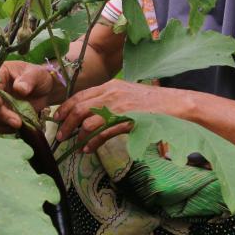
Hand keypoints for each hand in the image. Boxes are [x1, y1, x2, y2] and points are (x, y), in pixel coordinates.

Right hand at [0, 61, 55, 132]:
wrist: (45, 90)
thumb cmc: (39, 78)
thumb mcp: (37, 74)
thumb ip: (28, 80)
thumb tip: (19, 89)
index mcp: (0, 74)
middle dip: (1, 114)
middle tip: (17, 121)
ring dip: (2, 123)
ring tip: (19, 124)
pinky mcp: (0, 115)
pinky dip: (4, 129)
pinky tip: (16, 128)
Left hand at [54, 80, 191, 152]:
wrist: (176, 104)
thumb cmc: (153, 102)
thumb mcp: (127, 96)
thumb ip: (109, 102)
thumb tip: (90, 118)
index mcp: (111, 85)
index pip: (80, 95)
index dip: (65, 107)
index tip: (57, 118)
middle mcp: (111, 93)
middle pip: (79, 107)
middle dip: (65, 122)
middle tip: (60, 135)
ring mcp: (119, 107)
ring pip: (88, 120)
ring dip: (76, 133)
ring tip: (71, 143)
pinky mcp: (126, 120)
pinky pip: (103, 133)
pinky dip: (92, 142)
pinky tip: (88, 149)